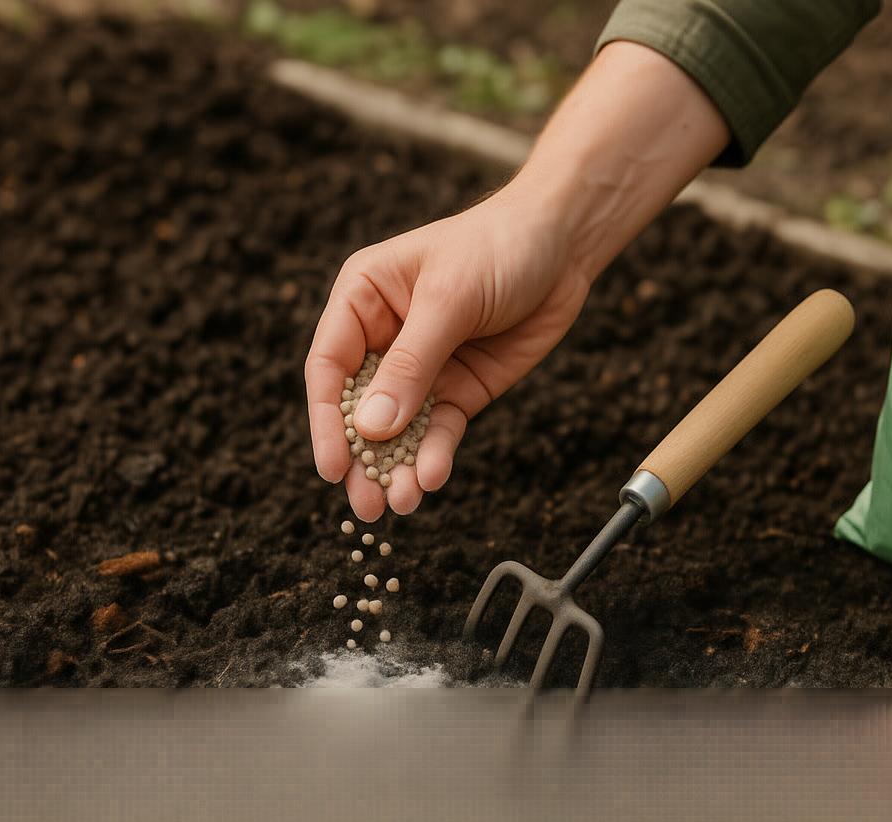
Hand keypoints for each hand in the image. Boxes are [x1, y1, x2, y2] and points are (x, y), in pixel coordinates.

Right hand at [306, 191, 590, 520]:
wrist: (564, 244)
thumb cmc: (497, 247)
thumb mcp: (449, 299)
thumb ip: (411, 364)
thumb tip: (372, 426)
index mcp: (363, 299)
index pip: (329, 367)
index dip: (326, 420)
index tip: (331, 467)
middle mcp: (385, 337)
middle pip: (359, 409)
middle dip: (361, 459)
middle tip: (365, 507)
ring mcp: (423, 368)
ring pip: (399, 429)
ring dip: (397, 468)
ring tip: (399, 506)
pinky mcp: (461, 389)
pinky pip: (441, 429)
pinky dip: (436, 455)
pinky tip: (433, 478)